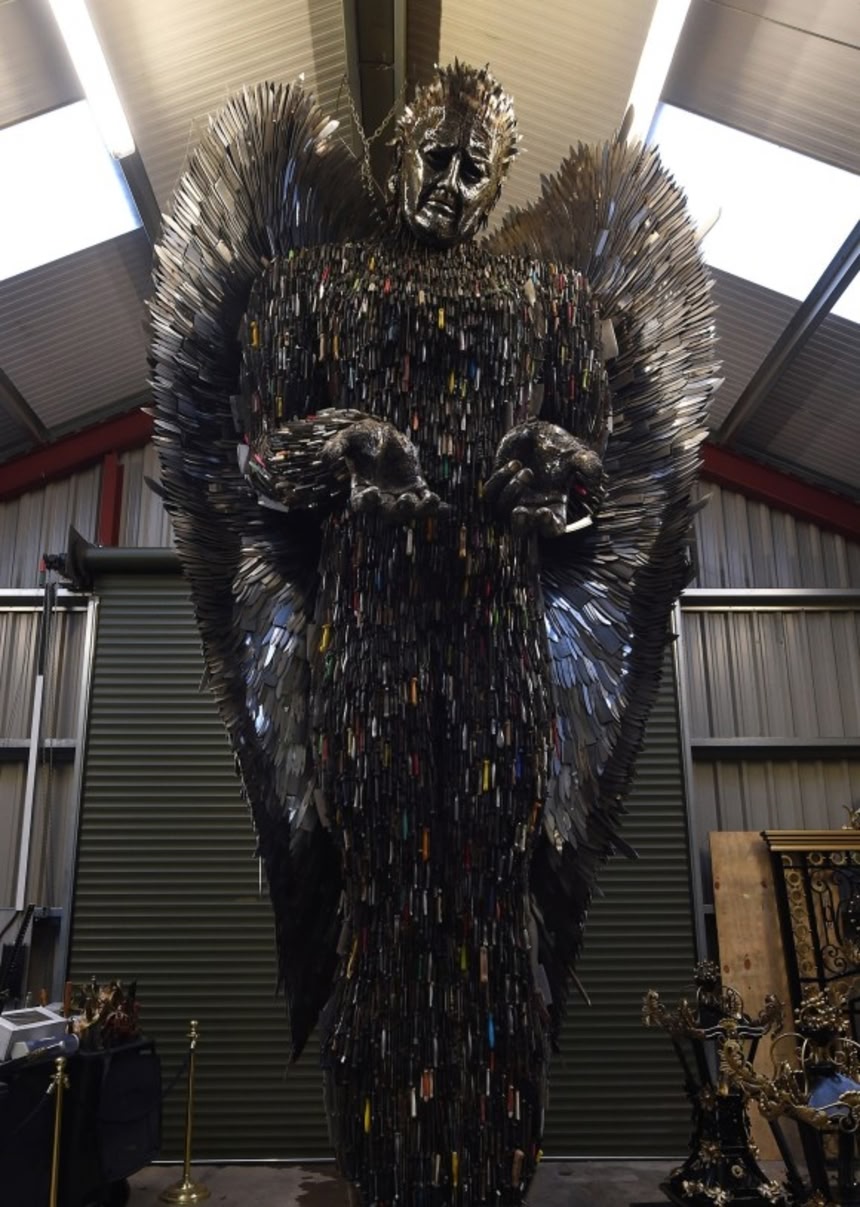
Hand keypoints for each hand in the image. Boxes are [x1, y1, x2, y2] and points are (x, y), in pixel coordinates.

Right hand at [321, 419, 442, 521]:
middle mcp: (381, 499)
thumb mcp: (349, 438)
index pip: (362, 504)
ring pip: (411, 510)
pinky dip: (438, 508)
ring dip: (421, 508)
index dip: (366, 502)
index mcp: (361, 490)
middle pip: (389, 512)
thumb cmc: (362, 438)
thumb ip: (338, 447)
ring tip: (432, 500)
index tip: (372, 492)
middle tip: (405, 500)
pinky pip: (427, 502)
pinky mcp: (418, 489)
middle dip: (398, 509)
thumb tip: (326, 456)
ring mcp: (400, 496)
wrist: (382, 436)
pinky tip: (449, 510)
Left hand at [484, 420, 603, 537]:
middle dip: (520, 524)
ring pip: (503, 509)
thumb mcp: (580, 455)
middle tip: (520, 511)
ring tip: (526, 471)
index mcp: (554, 507)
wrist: (539, 430)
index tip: (545, 512)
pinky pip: (491, 493)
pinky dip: (500, 480)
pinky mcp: (498, 485)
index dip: (548, 526)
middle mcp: (532, 507)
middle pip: (521, 531)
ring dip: (513, 491)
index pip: (552, 529)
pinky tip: (514, 464)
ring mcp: (513, 498)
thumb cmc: (560, 447)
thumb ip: (590, 466)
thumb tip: (594, 481)